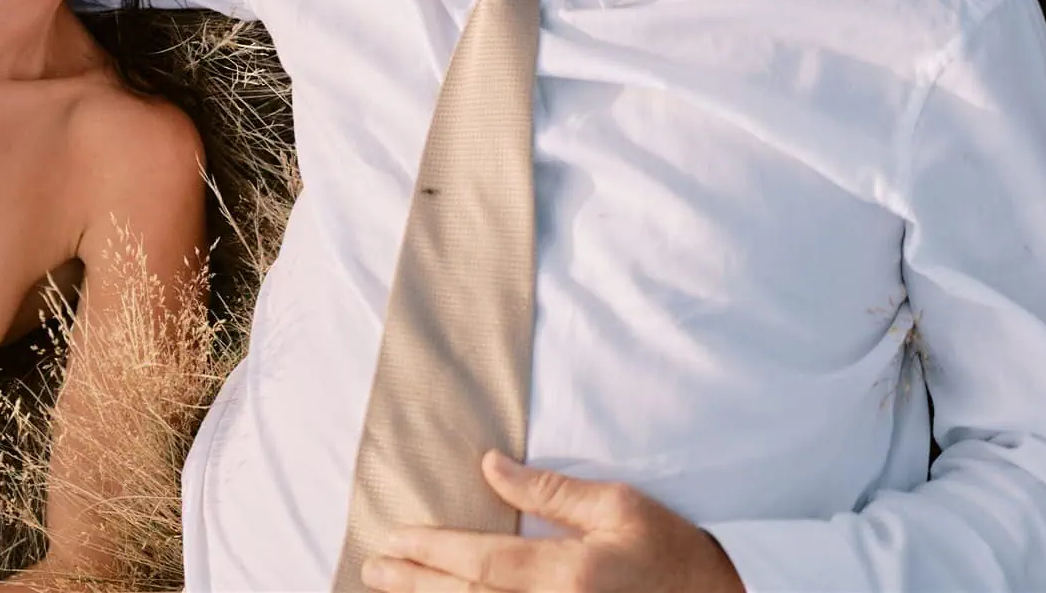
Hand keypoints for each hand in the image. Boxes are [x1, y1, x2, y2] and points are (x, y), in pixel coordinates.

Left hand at [361, 450, 743, 592]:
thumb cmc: (673, 552)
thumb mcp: (619, 506)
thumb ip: (551, 490)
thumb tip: (492, 466)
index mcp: (567, 573)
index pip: (481, 561)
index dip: (430, 551)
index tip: (392, 539)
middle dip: (414, 583)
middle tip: (372, 570)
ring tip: (392, 592)